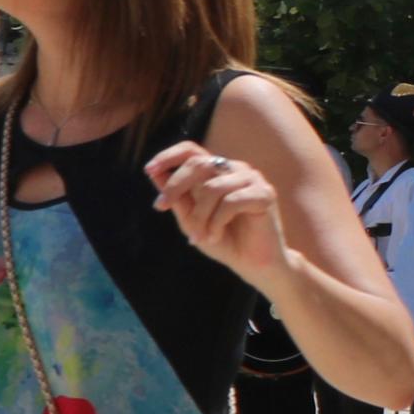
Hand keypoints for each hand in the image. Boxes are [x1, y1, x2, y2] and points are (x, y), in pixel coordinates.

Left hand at [144, 138, 290, 284]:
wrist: (251, 264)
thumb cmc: (222, 240)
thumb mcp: (190, 218)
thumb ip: (177, 197)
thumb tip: (153, 173)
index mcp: (217, 171)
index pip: (191, 150)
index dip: (168, 156)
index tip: (148, 170)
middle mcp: (235, 169)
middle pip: (199, 164)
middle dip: (175, 186)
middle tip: (162, 207)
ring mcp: (252, 179)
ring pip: (212, 187)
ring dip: (199, 216)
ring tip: (198, 237)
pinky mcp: (265, 194)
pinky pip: (231, 202)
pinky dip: (216, 223)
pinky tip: (214, 237)